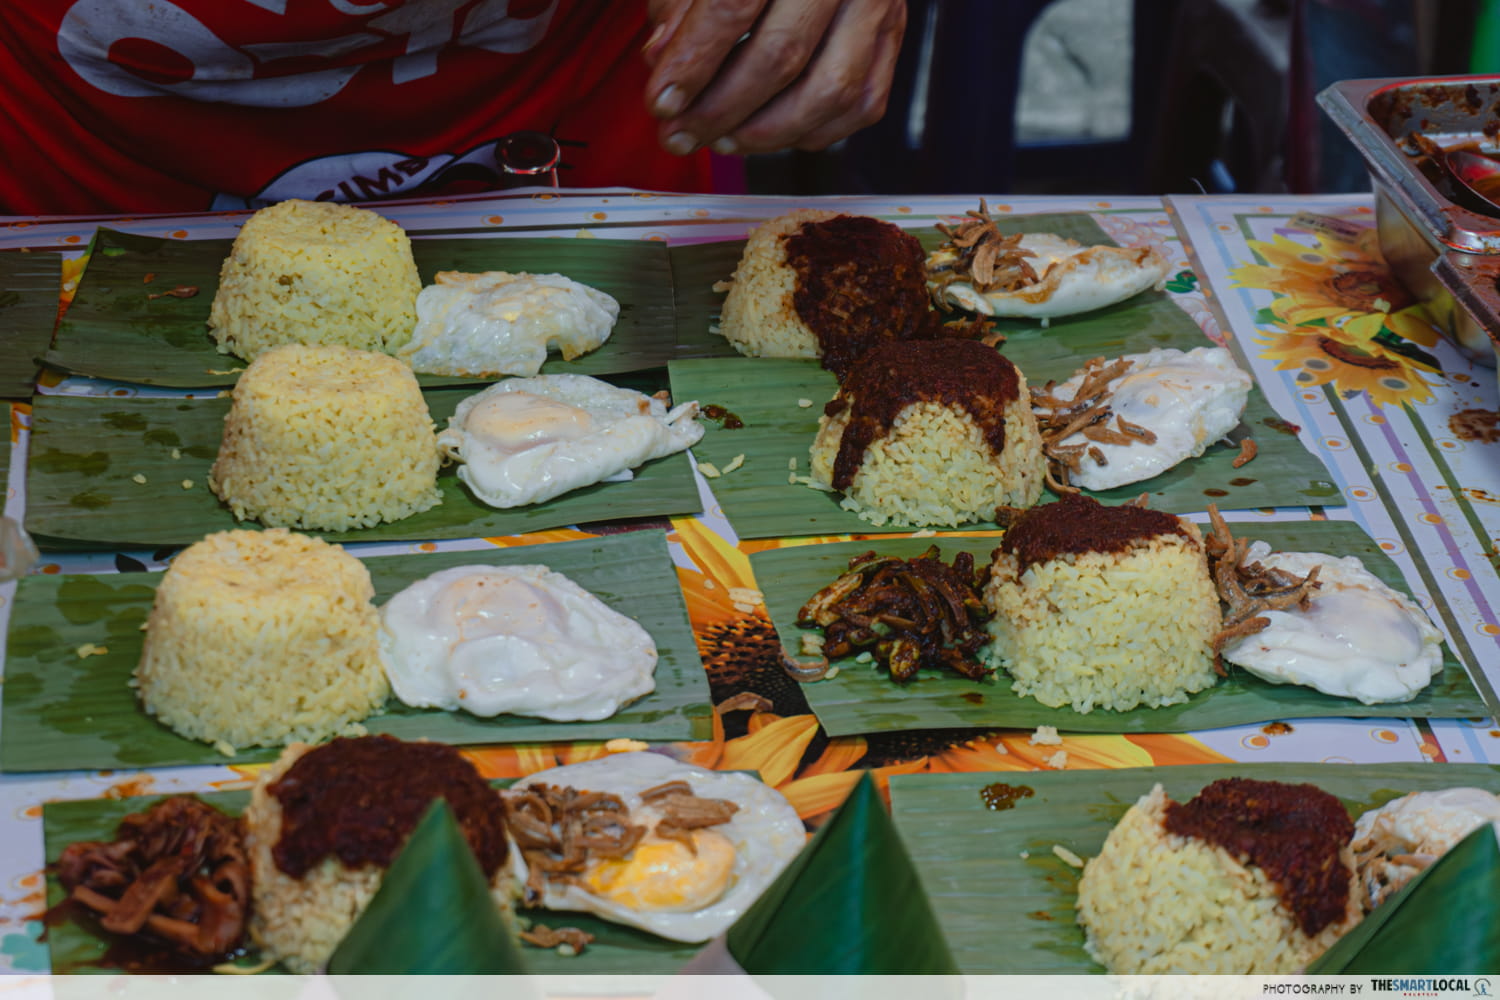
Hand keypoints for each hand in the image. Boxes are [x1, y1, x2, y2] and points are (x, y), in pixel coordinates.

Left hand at [642, 0, 905, 156]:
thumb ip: (679, 4)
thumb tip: (663, 61)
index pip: (733, 6)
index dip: (693, 63)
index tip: (663, 103)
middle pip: (781, 55)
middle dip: (720, 110)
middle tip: (681, 135)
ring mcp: (876, 4)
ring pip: (828, 91)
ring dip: (766, 133)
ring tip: (723, 139)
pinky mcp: (893, 35)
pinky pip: (860, 105)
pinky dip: (812, 133)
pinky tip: (771, 133)